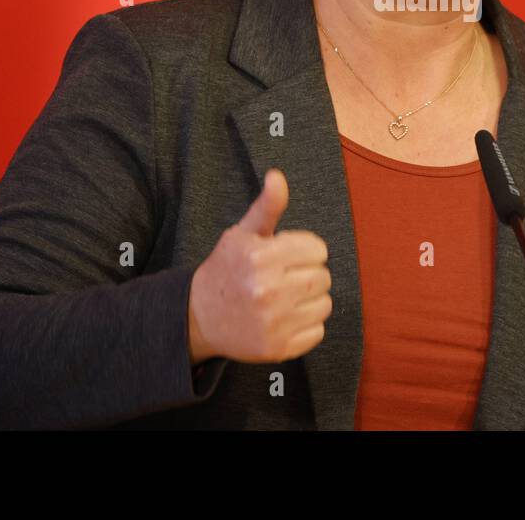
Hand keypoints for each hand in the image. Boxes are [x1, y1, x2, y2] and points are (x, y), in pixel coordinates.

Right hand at [187, 169, 331, 364]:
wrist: (199, 317)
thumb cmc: (227, 269)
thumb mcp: (242, 234)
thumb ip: (266, 207)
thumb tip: (278, 176)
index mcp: (260, 257)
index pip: (318, 250)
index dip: (305, 250)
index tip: (287, 256)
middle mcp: (267, 291)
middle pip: (323, 277)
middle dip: (308, 273)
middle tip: (285, 277)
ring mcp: (273, 323)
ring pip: (324, 304)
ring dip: (310, 299)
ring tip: (286, 297)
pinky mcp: (278, 349)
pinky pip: (317, 331)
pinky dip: (306, 324)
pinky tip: (284, 318)